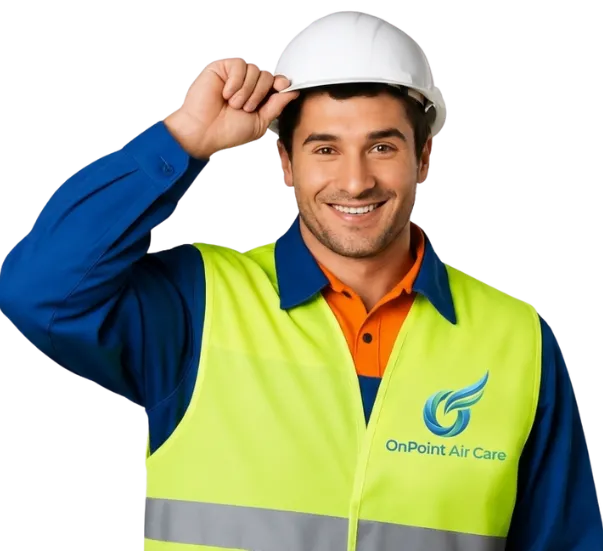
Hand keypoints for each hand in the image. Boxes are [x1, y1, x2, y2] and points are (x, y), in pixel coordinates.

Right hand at [164, 57, 298, 158]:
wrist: (204, 133)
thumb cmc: (228, 131)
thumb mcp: (260, 122)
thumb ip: (277, 105)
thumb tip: (293, 91)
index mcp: (258, 97)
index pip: (276, 82)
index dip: (282, 84)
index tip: (283, 88)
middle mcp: (247, 84)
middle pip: (267, 76)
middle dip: (259, 95)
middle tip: (245, 108)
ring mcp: (235, 75)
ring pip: (255, 70)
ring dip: (246, 92)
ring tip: (233, 104)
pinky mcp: (222, 68)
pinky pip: (239, 65)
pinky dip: (235, 83)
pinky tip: (225, 94)